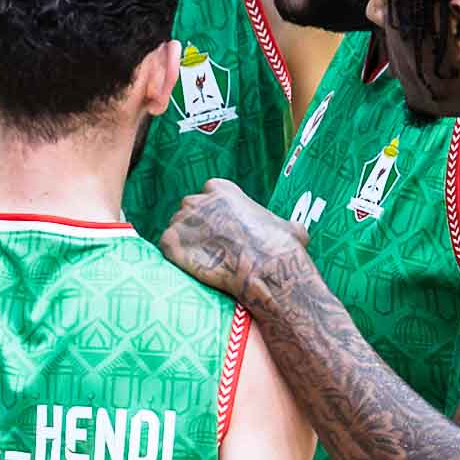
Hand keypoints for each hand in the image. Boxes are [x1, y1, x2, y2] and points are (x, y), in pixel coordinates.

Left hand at [161, 181, 293, 303]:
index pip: (207, 196)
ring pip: (176, 229)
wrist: (267, 271)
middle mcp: (198, 199)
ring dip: (184, 243)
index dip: (212, 214)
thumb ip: (280, 222)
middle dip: (196, 227)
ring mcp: (183, 220)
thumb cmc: (282, 248)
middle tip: (209, 249)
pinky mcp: (172, 242)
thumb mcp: (290, 226)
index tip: (221, 231)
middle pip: (189, 211)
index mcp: (221, 189)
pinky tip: (188, 268)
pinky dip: (174, 257)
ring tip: (201, 262)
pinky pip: (165, 247)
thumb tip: (294, 230)